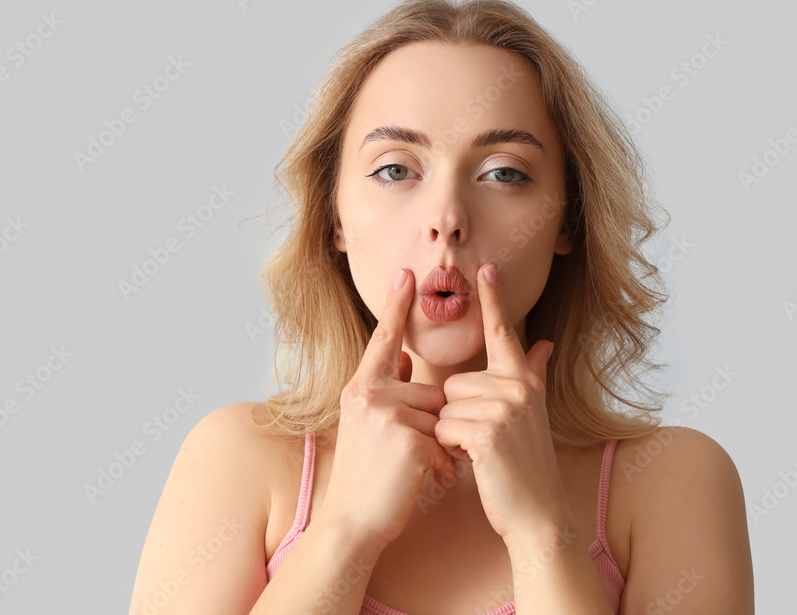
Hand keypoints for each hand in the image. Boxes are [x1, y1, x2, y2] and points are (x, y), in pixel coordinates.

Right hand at [315, 268, 458, 553]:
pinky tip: (416, 483)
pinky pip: (445, 444)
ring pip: (442, 418)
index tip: (407, 271)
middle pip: (432, 392)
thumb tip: (407, 358)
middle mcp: (370, 395)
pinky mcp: (409, 440)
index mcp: (360, 388)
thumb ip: (387, 389)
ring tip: (409, 472)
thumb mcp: (366, 426)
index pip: (384, 340)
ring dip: (438, 448)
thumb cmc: (365, 477)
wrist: (351, 524)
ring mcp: (388, 416)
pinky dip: (439, 468)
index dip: (395, 306)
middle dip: (433, 427)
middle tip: (404, 459)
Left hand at [433, 262, 566, 544]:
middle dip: (458, 414)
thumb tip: (543, 343)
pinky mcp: (487, 432)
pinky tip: (476, 463)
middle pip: (454, 383)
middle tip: (487, 442)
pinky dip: (451, 449)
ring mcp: (504, 409)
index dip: (495, 301)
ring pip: (446, 406)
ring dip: (453, 434)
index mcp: (524, 381)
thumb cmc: (525, 465)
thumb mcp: (533, 415)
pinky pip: (445, 427)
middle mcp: (518, 388)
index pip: (504, 333)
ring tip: (483, 453)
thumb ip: (533, 375)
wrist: (538, 514)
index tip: (486, 267)